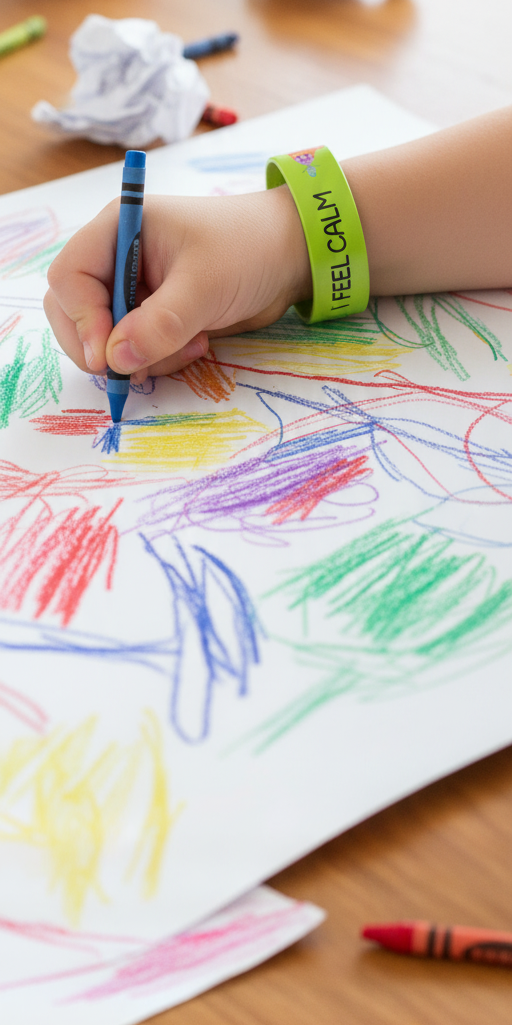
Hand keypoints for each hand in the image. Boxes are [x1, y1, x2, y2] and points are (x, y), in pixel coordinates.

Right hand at [44, 186, 311, 381]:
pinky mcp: (154, 317)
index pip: (70, 278)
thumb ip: (158, 325)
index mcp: (117, 230)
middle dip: (101, 346)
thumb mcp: (203, 286)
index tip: (106, 357)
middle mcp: (117, 259)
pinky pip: (136, 351)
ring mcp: (135, 290)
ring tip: (189, 346)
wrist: (290, 257)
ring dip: (140, 357)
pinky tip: (197, 345)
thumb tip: (115, 360)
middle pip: (74, 312)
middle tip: (133, 371)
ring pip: (106, 339)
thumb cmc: (248, 250)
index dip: (82, 319)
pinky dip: (159, 359)